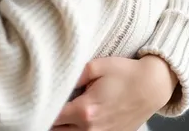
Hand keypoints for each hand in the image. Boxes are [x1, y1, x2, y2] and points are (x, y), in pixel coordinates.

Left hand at [52, 56, 177, 130]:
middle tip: (44, 103)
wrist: (152, 87)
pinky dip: (76, 130)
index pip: (53, 117)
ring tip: (57, 111)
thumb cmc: (125, 73)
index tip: (36, 99)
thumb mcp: (96, 65)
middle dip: (49, 118)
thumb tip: (55, 80)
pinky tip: (73, 119)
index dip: (42, 107)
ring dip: (62, 126)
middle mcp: (92, 129)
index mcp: (86, 111)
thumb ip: (73, 74)